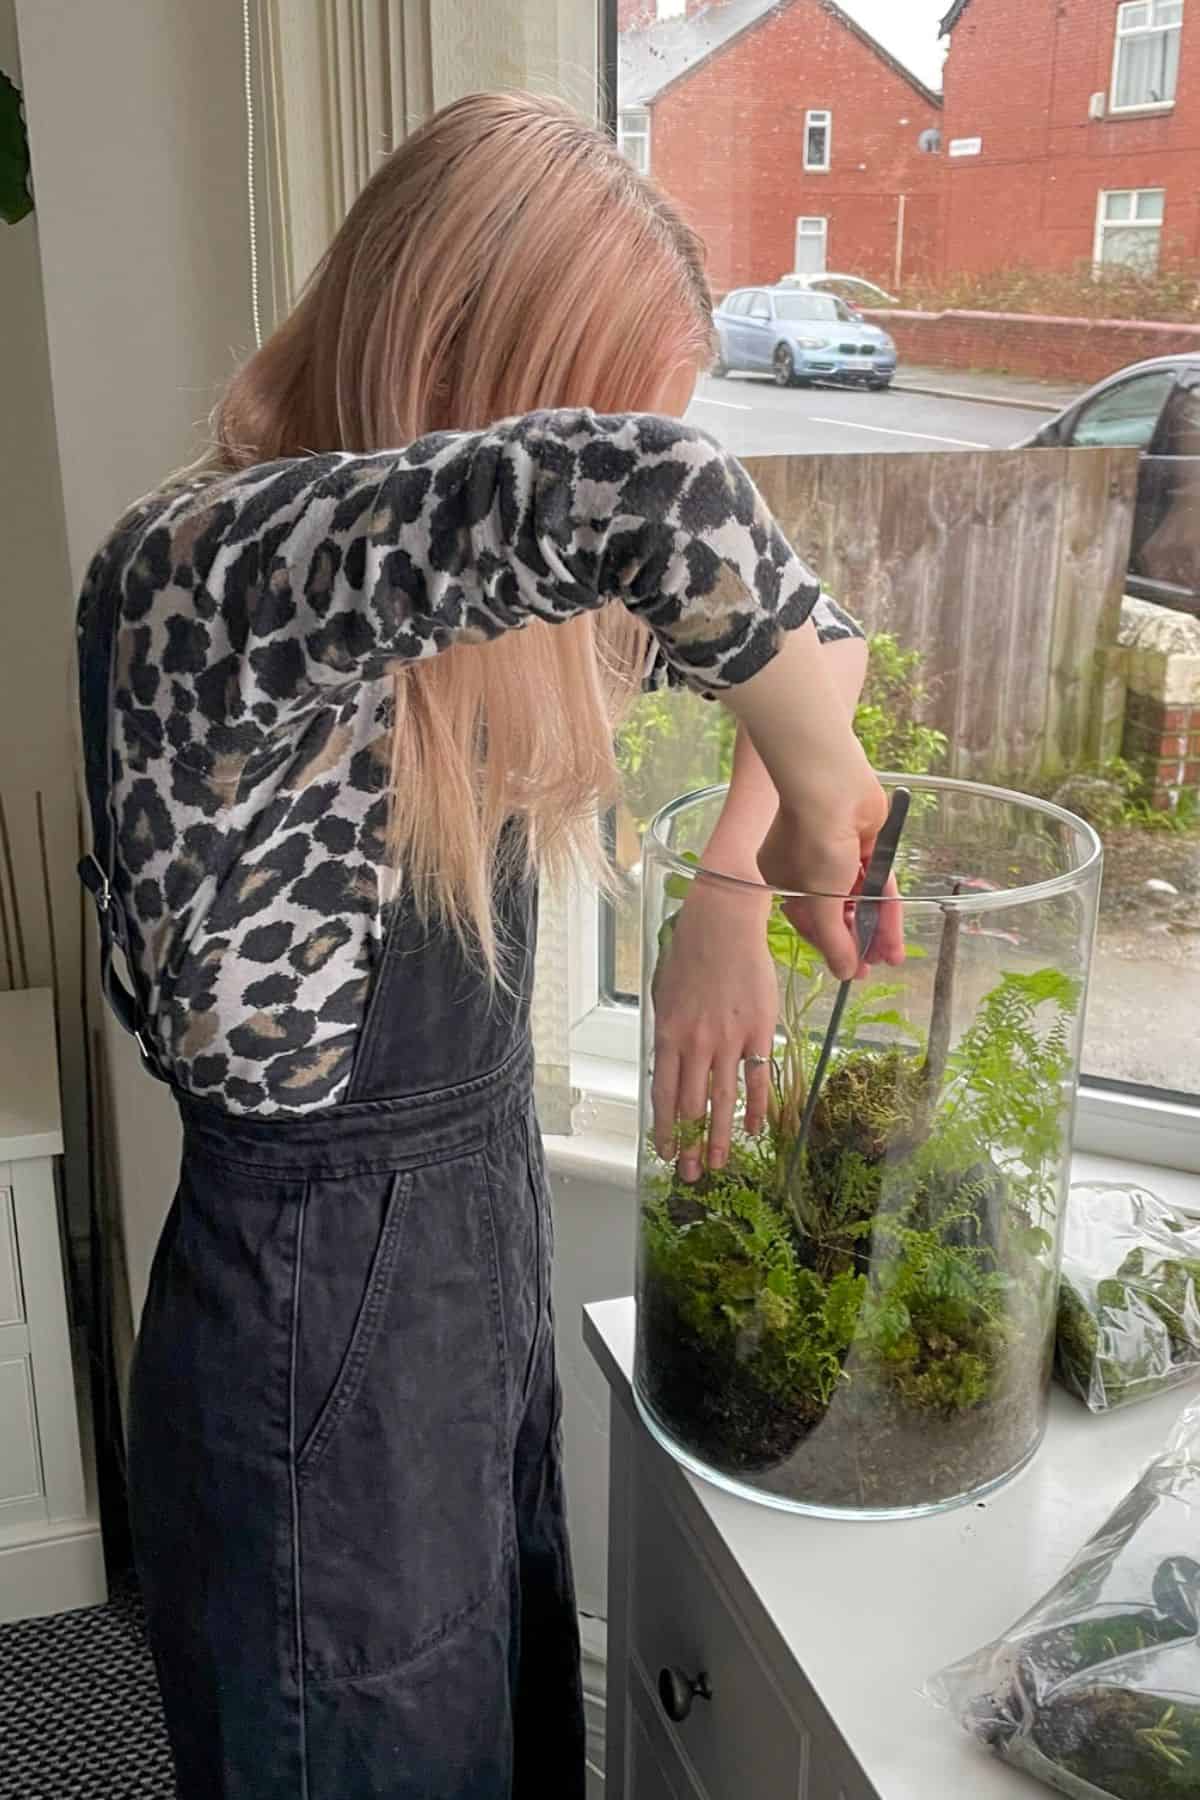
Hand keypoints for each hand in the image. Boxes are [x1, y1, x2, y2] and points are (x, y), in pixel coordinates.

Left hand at [651, 876, 775, 1179]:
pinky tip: (752, 1131)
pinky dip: (754, 1108)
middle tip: (690, 1174)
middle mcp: (695, 1043)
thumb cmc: (690, 953)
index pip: (664, 1094)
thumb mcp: (664, 994)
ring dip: (718, 1137)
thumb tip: (669, 1066)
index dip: (665, 1129)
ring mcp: (727, 1040)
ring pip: (721, 1100)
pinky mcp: (757, 1032)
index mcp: (668, 1034)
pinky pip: (756, 1079)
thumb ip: (668, 1032)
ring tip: (717, 1164)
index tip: (666, 1152)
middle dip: (689, 1144)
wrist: (723, 925)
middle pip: (691, 1105)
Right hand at [756, 785, 888, 979]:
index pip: (810, 923)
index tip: (851, 970)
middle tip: (873, 966)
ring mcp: (838, 856)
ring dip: (876, 929)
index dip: (832, 948)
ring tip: (891, 957)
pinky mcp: (865, 846)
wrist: (834, 790)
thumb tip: (843, 973)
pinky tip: (895, 935)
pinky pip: (877, 883)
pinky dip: (886, 907)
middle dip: (858, 940)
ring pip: (860, 900)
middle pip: (838, 913)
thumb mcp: (820, 900)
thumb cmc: (812, 839)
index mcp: (783, 880)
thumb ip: (833, 940)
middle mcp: (808, 869)